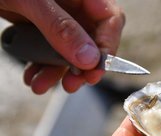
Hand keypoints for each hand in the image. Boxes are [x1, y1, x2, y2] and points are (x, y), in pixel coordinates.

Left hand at [0, 0, 124, 93]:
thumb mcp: (32, 1)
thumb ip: (61, 28)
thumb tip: (89, 59)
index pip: (110, 20)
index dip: (107, 46)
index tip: (95, 69)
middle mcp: (74, 6)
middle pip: (93, 40)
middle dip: (82, 66)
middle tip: (73, 84)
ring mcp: (59, 19)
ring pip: (71, 51)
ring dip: (57, 72)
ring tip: (40, 85)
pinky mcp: (42, 29)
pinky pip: (50, 52)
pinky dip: (42, 67)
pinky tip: (32, 76)